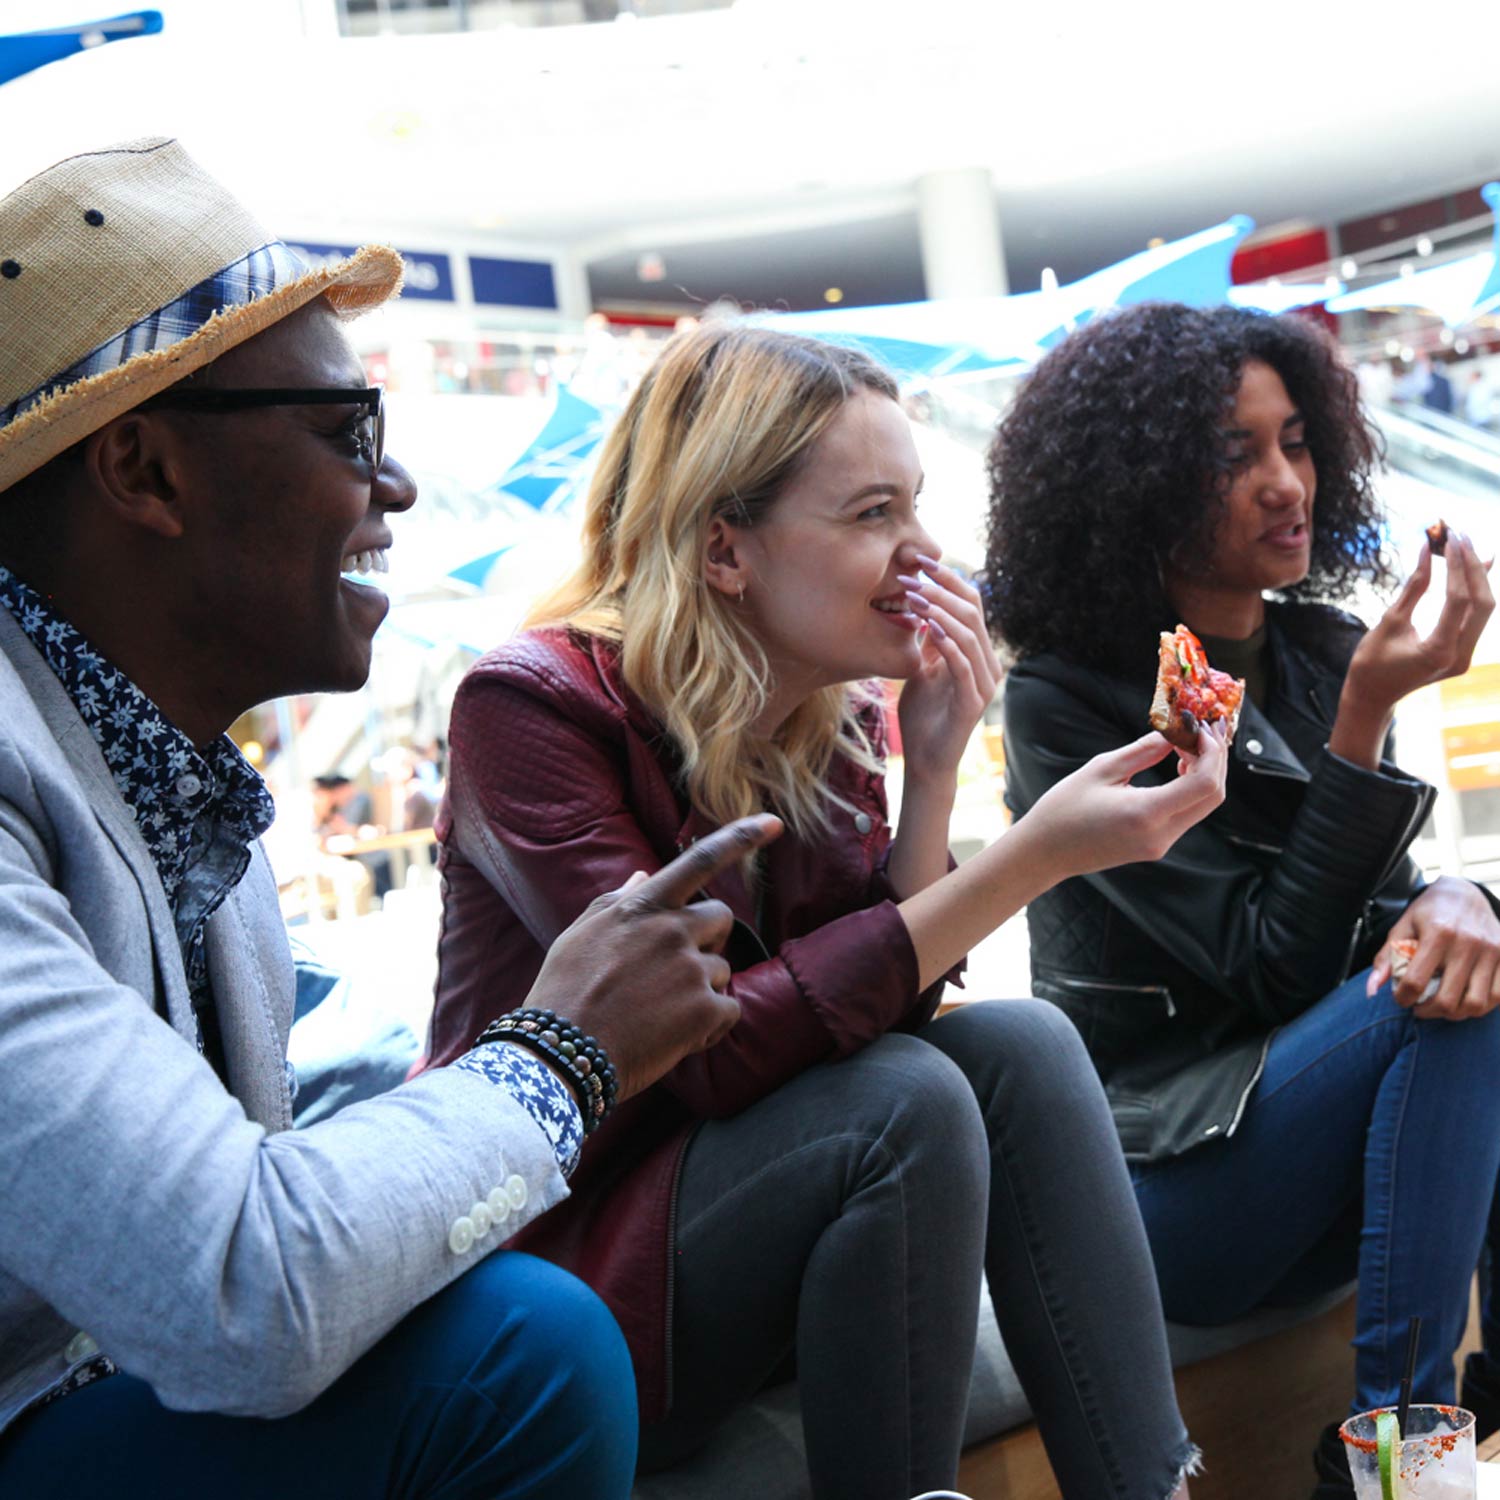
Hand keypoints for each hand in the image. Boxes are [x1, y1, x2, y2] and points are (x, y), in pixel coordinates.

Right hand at [525, 814, 782, 1101]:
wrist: (558, 1055)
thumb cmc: (563, 993)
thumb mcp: (580, 934)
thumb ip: (618, 901)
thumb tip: (642, 875)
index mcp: (642, 907)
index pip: (699, 861)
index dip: (741, 838)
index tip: (775, 822)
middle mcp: (672, 929)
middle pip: (721, 918)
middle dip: (707, 940)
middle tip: (673, 970)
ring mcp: (691, 969)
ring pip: (721, 970)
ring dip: (700, 990)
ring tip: (656, 1013)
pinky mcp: (704, 1010)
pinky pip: (729, 1010)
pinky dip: (710, 1026)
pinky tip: (674, 1037)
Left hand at [896, 554, 1001, 781]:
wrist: (925, 761)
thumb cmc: (923, 715)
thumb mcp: (922, 668)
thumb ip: (928, 640)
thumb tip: (921, 605)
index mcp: (978, 653)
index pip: (971, 605)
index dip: (949, 581)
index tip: (920, 563)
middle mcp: (987, 664)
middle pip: (972, 613)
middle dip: (942, 590)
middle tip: (912, 576)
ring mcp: (983, 683)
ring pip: (969, 634)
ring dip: (940, 611)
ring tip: (915, 597)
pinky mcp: (972, 702)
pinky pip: (963, 664)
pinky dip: (947, 643)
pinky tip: (929, 628)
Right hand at [1023, 726, 1228, 881]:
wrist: (1046, 852)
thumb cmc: (1064, 809)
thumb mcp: (1101, 769)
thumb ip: (1144, 750)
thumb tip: (1174, 732)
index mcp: (1146, 813)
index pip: (1205, 783)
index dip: (1211, 751)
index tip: (1198, 726)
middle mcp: (1161, 834)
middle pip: (1213, 795)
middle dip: (1216, 758)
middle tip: (1204, 728)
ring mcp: (1161, 844)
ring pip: (1204, 805)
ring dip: (1206, 772)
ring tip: (1190, 742)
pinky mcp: (1157, 846)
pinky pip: (1188, 813)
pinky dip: (1192, 787)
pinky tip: (1180, 765)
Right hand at [1337, 531, 1493, 747]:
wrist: (1372, 696)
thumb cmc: (1371, 663)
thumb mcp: (1389, 622)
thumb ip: (1413, 587)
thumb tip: (1427, 550)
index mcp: (1439, 651)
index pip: (1458, 601)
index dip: (1456, 566)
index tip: (1449, 540)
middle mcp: (1460, 656)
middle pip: (1482, 603)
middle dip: (1473, 567)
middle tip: (1460, 537)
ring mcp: (1465, 656)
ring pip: (1485, 609)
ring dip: (1478, 576)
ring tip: (1468, 544)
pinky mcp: (1463, 651)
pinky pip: (1478, 616)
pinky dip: (1476, 590)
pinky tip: (1478, 565)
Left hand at [1366, 875, 1499, 1019]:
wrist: (1464, 893)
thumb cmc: (1429, 913)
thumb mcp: (1402, 927)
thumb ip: (1386, 958)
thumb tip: (1371, 990)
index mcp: (1437, 933)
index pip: (1416, 981)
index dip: (1403, 998)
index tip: (1400, 999)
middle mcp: (1467, 943)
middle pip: (1447, 999)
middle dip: (1427, 1012)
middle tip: (1418, 1009)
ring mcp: (1491, 951)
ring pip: (1475, 1004)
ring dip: (1454, 1014)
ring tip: (1440, 1008)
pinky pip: (1497, 996)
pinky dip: (1480, 1007)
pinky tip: (1463, 1002)